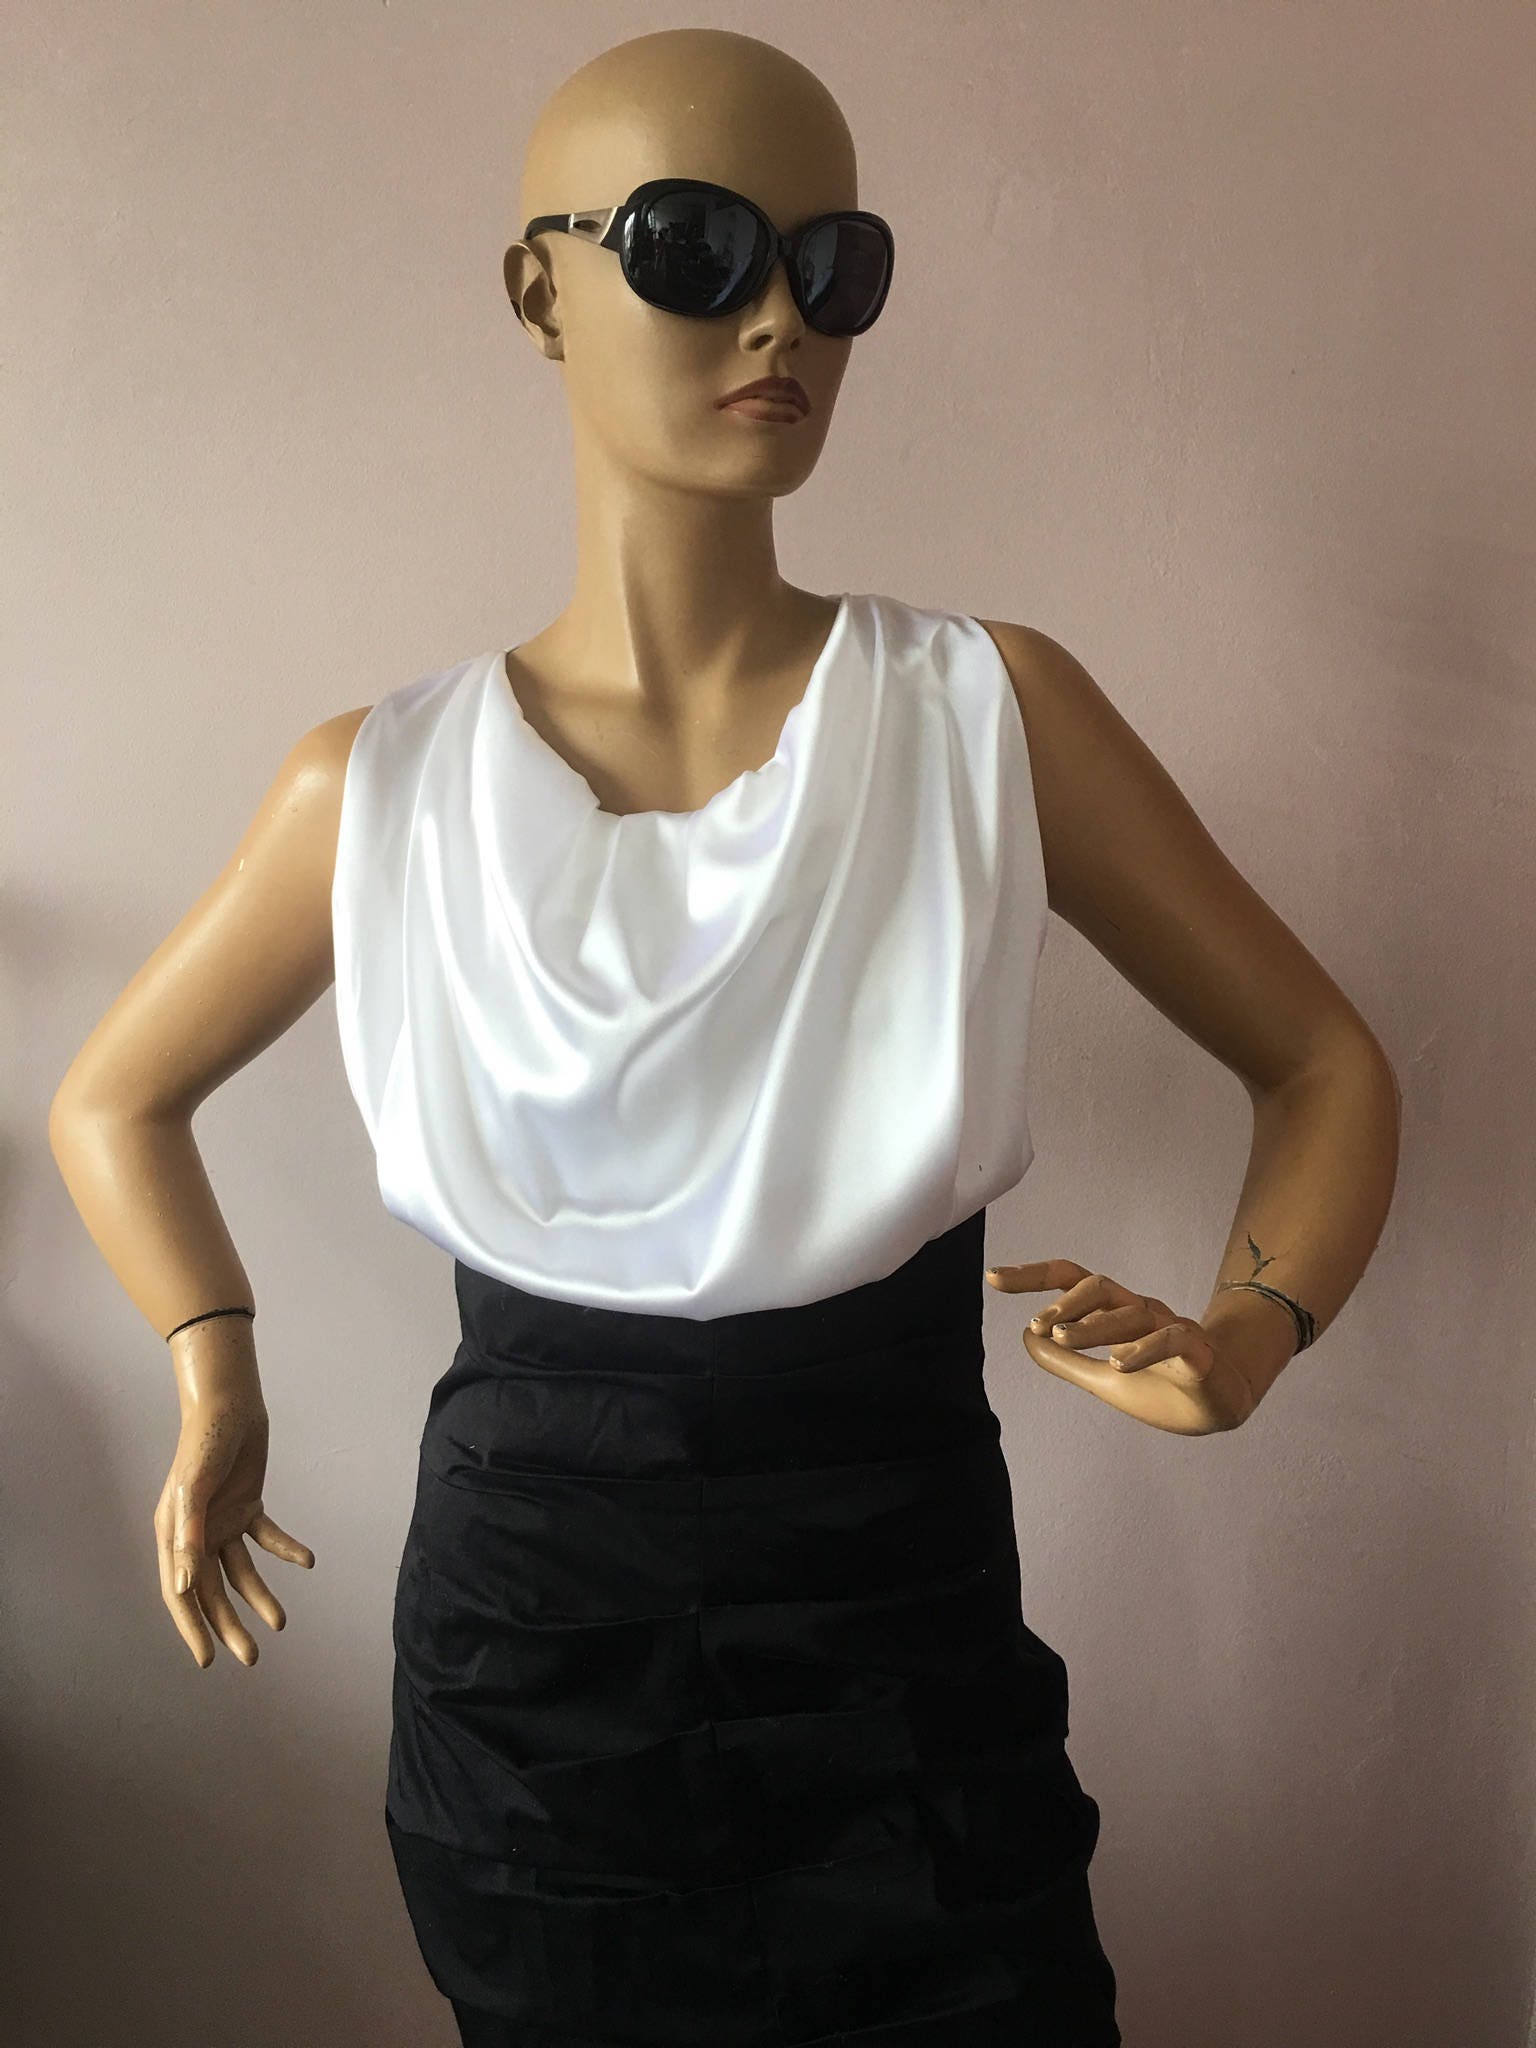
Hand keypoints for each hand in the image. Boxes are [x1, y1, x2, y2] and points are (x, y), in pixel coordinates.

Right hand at [154, 1392, 314, 1667]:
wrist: (230, 1405)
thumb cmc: (205, 1443)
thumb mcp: (193, 1489)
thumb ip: (187, 1536)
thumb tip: (182, 1586)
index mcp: (171, 1535)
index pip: (179, 1594)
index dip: (192, 1628)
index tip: (207, 1661)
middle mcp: (194, 1534)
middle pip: (211, 1591)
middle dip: (229, 1625)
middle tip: (251, 1657)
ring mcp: (221, 1521)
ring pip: (240, 1572)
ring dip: (259, 1596)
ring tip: (280, 1622)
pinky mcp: (247, 1506)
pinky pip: (267, 1537)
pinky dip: (286, 1549)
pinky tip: (307, 1560)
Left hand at [984, 1257, 1256, 1434]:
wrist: (1221, 1406)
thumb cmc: (1161, 1387)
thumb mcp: (1104, 1380)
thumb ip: (1066, 1360)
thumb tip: (1026, 1339)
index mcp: (1116, 1314)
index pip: (1072, 1281)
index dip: (1033, 1276)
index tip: (993, 1277)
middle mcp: (1140, 1311)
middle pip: (1100, 1286)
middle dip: (1065, 1302)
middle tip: (1038, 1324)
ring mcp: (1170, 1327)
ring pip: (1130, 1313)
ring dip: (1093, 1326)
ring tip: (1064, 1339)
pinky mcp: (1196, 1352)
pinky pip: (1170, 1340)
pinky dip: (1142, 1350)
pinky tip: (1118, 1362)